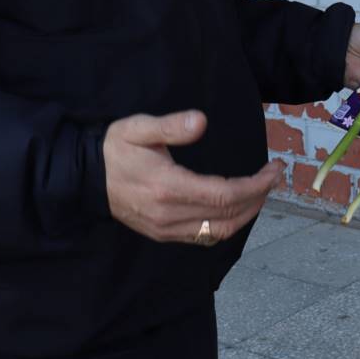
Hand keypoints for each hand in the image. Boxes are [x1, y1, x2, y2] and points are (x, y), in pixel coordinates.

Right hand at [103, 110, 280, 243]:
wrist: (85, 177)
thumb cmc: (115, 149)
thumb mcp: (139, 128)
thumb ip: (171, 126)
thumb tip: (201, 121)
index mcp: (167, 187)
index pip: (225, 194)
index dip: (256, 185)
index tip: (275, 169)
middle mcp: (169, 214)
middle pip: (228, 215)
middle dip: (258, 197)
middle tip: (274, 177)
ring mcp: (165, 228)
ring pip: (219, 231)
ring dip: (247, 213)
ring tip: (261, 191)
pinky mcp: (162, 234)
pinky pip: (204, 236)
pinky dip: (228, 224)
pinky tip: (237, 207)